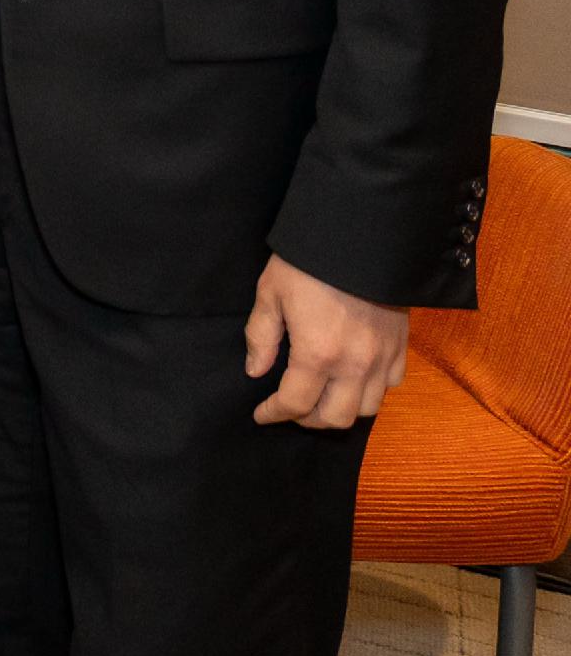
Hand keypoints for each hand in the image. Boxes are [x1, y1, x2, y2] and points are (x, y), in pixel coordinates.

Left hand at [247, 254, 411, 428]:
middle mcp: (354, 365)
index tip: (261, 414)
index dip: (274, 413)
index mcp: (317, 353)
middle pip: (335, 418)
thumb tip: (255, 371)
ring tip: (321, 397)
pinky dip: (371, 391)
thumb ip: (261, 336)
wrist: (360, 236)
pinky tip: (353, 379)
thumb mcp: (271, 292)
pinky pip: (391, 386)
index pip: (295, 403)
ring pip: (368, 409)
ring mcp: (382, 358)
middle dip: (308, 420)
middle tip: (291, 408)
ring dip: (342, 410)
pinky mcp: (401, 347)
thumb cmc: (308, 262)